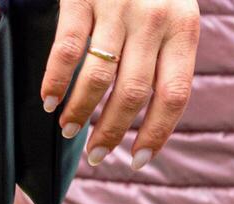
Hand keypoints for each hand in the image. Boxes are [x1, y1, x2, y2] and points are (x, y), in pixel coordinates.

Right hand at [45, 0, 200, 169]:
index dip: (156, 133)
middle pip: (133, 92)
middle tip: (97, 156)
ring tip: (69, 132)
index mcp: (184, 30)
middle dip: (112, 130)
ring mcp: (117, 7)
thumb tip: (151, 114)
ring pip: (98, 74)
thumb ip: (168, 55)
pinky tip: (49, 100)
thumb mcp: (175, 14)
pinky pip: (67, 47)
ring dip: (81, 111)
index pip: (174, 96)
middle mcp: (154, 21)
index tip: (139, 160)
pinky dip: (55, 79)